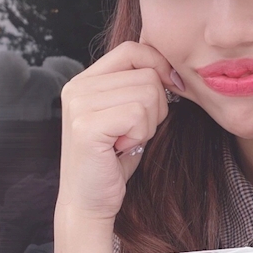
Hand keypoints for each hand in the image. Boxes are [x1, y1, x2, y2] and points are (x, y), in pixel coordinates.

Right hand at [57, 40, 173, 227]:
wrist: (89, 202)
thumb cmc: (113, 162)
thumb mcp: (128, 116)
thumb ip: (141, 88)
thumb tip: (174, 72)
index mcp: (85, 80)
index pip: (133, 49)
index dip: (160, 66)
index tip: (172, 90)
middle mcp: (77, 86)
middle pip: (146, 73)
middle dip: (156, 106)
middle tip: (134, 132)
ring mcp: (79, 104)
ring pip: (147, 93)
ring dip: (148, 124)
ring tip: (126, 141)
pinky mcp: (86, 125)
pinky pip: (138, 114)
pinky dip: (140, 135)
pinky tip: (121, 149)